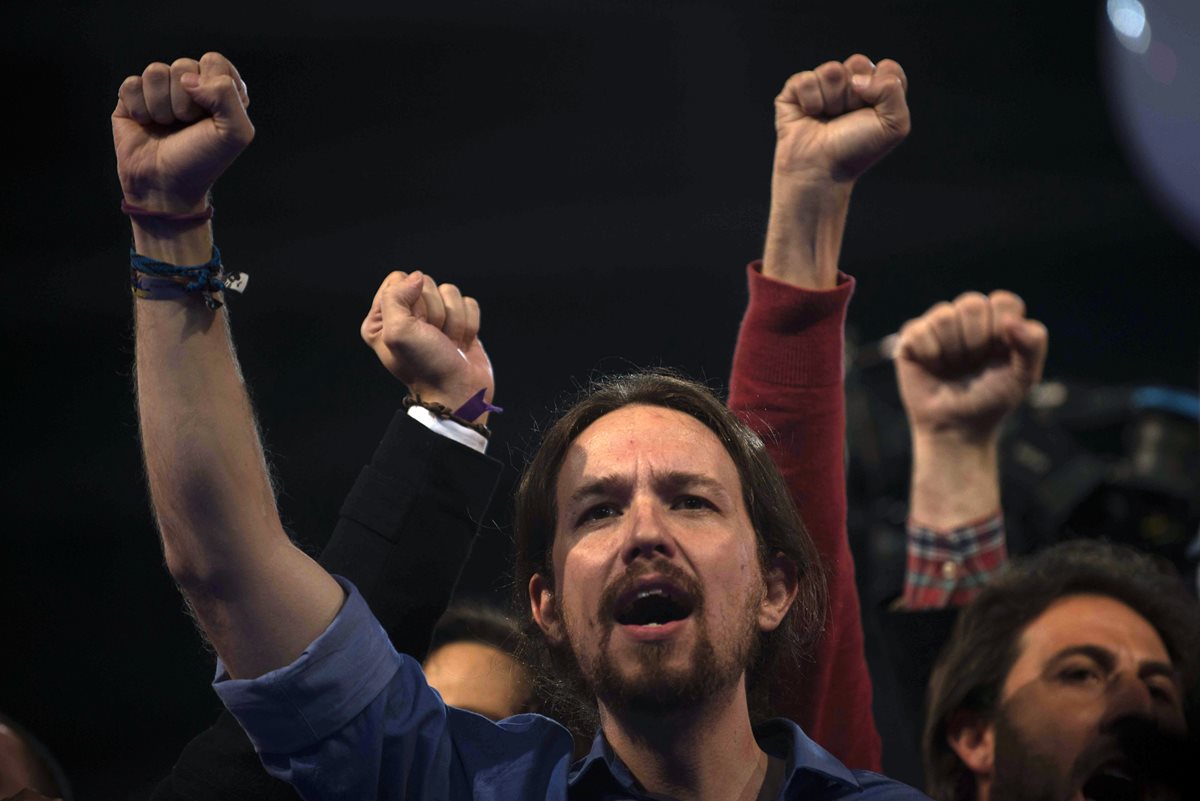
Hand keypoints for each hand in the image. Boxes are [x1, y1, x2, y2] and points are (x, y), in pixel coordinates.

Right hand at [113, 52, 253, 213]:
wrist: (165, 185)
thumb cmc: (202, 161)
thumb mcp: (235, 134)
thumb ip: (227, 95)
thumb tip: (188, 79)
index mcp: (220, 90)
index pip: (214, 61)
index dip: (211, 86)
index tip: (211, 115)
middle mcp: (191, 86)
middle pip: (183, 65)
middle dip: (185, 102)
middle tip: (186, 125)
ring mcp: (160, 90)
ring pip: (155, 72)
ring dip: (161, 107)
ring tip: (166, 126)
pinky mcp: (132, 97)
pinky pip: (131, 84)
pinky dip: (139, 109)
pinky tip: (146, 125)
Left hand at [361, 272, 494, 419]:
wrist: (458, 392)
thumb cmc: (425, 366)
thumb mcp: (398, 333)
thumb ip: (395, 297)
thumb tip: (417, 277)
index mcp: (382, 317)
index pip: (399, 279)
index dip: (413, 301)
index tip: (417, 328)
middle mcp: (406, 315)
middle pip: (427, 283)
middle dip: (436, 312)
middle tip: (434, 338)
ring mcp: (434, 319)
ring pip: (451, 292)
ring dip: (454, 321)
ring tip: (448, 344)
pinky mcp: (458, 322)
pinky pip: (469, 303)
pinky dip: (469, 324)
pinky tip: (460, 344)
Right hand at [773, 54, 909, 184]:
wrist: (822, 169)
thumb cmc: (856, 150)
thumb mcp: (895, 124)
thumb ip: (893, 89)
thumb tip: (857, 78)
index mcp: (876, 89)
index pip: (888, 68)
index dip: (882, 89)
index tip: (873, 114)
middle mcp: (849, 84)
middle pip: (859, 63)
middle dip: (855, 93)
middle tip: (848, 117)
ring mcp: (822, 85)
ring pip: (832, 70)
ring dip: (832, 100)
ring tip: (828, 119)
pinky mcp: (795, 90)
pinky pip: (806, 79)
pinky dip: (810, 101)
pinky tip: (809, 115)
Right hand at [896, 291, 1048, 443]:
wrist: (957, 427)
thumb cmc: (991, 400)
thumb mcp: (1024, 375)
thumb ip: (1033, 344)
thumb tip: (1010, 320)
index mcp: (997, 321)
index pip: (1004, 301)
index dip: (1001, 329)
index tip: (1000, 354)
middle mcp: (967, 318)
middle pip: (972, 304)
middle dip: (976, 341)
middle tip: (973, 364)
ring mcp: (937, 326)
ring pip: (943, 315)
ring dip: (952, 350)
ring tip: (953, 367)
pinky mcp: (911, 338)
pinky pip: (918, 330)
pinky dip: (930, 354)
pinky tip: (933, 367)